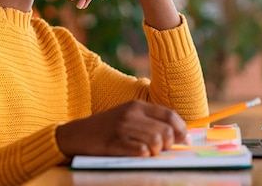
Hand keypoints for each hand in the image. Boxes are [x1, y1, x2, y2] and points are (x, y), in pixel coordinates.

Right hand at [55, 100, 187, 156]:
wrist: (77, 134)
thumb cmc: (107, 128)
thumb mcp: (128, 117)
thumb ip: (151, 122)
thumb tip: (181, 136)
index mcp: (137, 105)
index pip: (169, 115)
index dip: (181, 129)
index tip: (184, 140)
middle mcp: (131, 114)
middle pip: (165, 130)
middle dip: (169, 144)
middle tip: (162, 150)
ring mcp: (122, 127)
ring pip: (155, 141)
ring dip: (157, 152)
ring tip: (149, 154)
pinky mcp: (114, 142)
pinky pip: (140, 151)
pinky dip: (144, 156)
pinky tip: (138, 155)